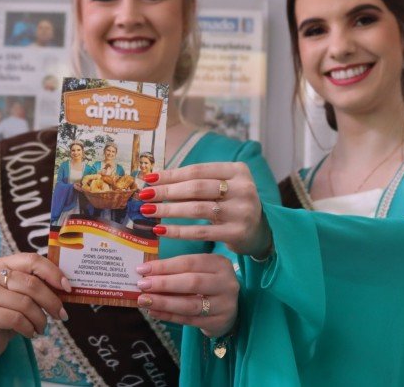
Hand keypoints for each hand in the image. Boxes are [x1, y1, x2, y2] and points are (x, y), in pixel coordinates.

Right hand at [0, 252, 71, 362]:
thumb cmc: (4, 311)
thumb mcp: (19, 294)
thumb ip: (36, 286)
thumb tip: (66, 287)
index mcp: (1, 263)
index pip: (32, 260)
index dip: (53, 272)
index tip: (67, 287)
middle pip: (31, 284)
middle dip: (51, 301)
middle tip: (62, 315)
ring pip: (25, 303)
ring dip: (40, 319)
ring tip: (42, 327)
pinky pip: (16, 319)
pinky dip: (29, 328)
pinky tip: (30, 333)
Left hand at [135, 254, 238, 336]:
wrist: (229, 309)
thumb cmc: (208, 284)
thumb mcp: (200, 271)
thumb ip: (178, 270)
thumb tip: (146, 272)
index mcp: (219, 263)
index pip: (189, 262)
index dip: (164, 266)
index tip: (143, 269)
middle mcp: (226, 282)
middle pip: (192, 282)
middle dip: (164, 284)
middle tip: (142, 285)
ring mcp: (224, 304)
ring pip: (190, 304)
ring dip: (164, 302)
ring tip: (144, 300)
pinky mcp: (218, 322)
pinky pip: (189, 320)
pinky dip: (169, 316)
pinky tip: (154, 312)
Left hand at [139, 163, 270, 256]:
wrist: (259, 231)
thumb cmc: (231, 204)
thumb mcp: (222, 186)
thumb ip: (197, 181)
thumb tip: (156, 180)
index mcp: (238, 170)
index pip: (198, 170)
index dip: (171, 174)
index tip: (149, 178)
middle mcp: (243, 189)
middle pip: (196, 188)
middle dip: (166, 191)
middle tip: (144, 195)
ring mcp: (241, 211)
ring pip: (197, 209)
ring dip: (168, 210)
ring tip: (148, 211)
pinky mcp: (237, 233)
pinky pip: (201, 231)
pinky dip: (178, 231)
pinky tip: (161, 229)